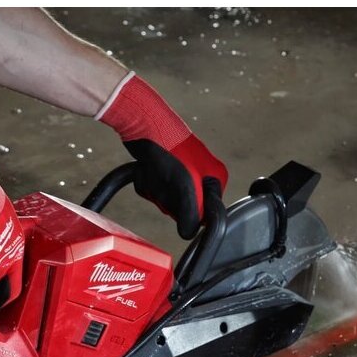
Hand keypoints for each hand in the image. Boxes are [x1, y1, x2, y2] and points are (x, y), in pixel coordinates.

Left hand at [97, 72, 227, 238]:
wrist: (141, 122)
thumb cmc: (166, 149)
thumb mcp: (184, 187)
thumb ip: (191, 214)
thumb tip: (189, 234)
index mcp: (215, 179)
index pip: (204, 214)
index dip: (187, 212)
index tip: (177, 199)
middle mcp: (202, 175)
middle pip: (183, 207)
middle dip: (166, 198)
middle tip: (162, 181)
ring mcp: (183, 171)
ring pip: (165, 198)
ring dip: (154, 189)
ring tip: (152, 171)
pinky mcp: (165, 167)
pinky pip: (154, 187)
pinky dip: (146, 182)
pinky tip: (144, 170)